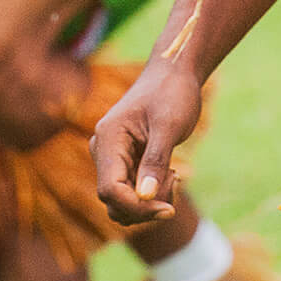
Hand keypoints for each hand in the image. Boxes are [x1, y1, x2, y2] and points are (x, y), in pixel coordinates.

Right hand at [91, 58, 202, 224]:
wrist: (175, 72)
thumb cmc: (172, 91)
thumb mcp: (169, 125)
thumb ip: (155, 161)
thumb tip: (145, 198)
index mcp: (108, 138)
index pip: (110, 190)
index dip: (137, 207)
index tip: (168, 209)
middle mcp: (104, 150)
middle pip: (114, 201)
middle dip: (146, 205)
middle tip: (176, 180)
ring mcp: (114, 158)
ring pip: (124, 201)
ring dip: (150, 201)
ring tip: (175, 175)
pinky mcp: (126, 162)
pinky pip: (133, 192)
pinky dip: (153, 193)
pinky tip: (172, 173)